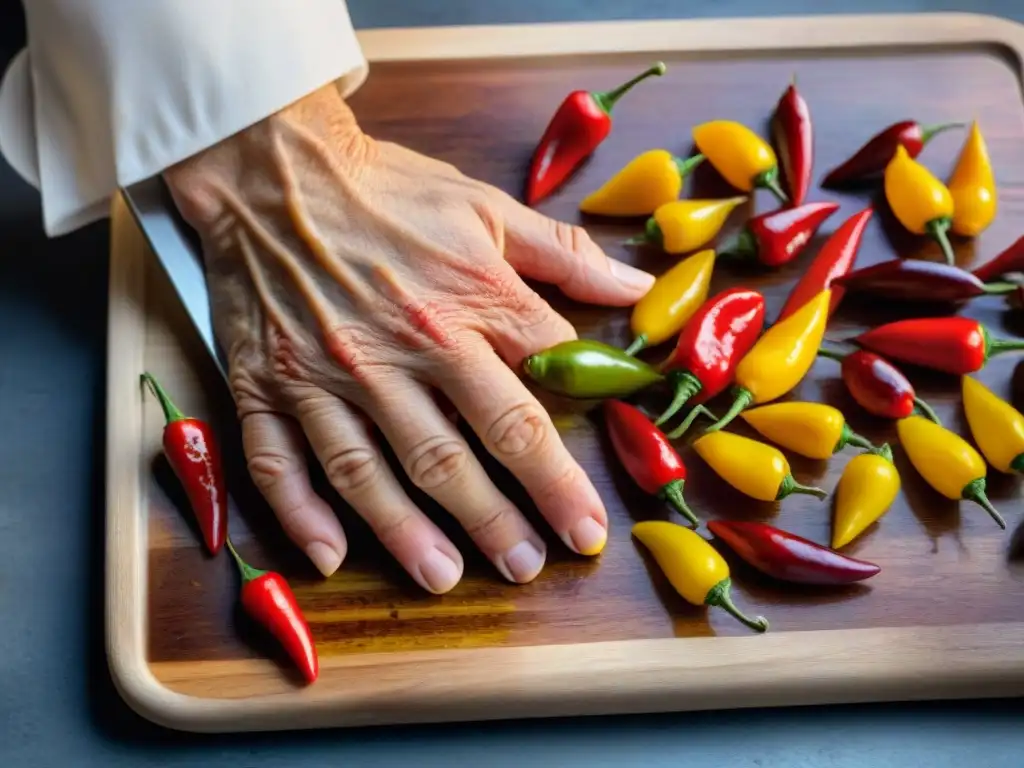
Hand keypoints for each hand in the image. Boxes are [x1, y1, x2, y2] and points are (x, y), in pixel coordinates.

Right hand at [163, 84, 653, 592]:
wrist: (274, 170)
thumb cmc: (390, 192)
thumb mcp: (489, 208)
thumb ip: (565, 256)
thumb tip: (636, 291)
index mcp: (465, 304)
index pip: (537, 399)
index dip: (571, 467)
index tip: (590, 521)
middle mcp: (399, 348)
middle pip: (461, 448)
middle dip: (503, 515)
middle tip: (530, 566)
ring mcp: (325, 371)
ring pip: (372, 469)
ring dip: (409, 531)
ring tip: (446, 576)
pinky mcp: (266, 383)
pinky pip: (278, 459)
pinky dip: (300, 512)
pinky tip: (329, 557)